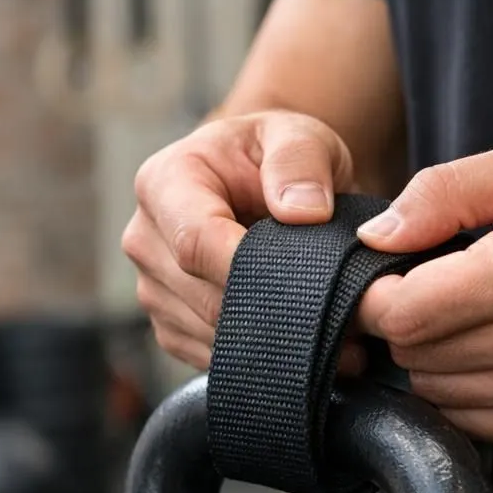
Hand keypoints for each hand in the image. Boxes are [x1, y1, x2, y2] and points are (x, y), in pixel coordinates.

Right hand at [124, 111, 354, 368]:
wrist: (256, 184)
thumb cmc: (274, 157)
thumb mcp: (297, 136)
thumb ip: (300, 161)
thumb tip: (303, 212)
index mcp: (164, 182)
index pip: (196, 241)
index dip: (251, 270)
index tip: (307, 284)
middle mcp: (145, 238)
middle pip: (204, 298)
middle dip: (275, 310)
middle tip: (347, 317)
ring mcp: (152, 288)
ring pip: (212, 335)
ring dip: (272, 338)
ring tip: (332, 327)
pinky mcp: (169, 326)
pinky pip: (211, 357)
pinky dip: (258, 354)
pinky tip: (295, 336)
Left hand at [354, 138, 492, 441]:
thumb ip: (444, 193)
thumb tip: (377, 236)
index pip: (405, 314)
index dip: (378, 295)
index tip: (389, 275)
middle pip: (415, 356)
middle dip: (406, 321)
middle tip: (432, 288)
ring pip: (438, 393)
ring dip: (434, 357)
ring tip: (468, 315)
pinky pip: (476, 421)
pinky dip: (465, 389)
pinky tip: (490, 349)